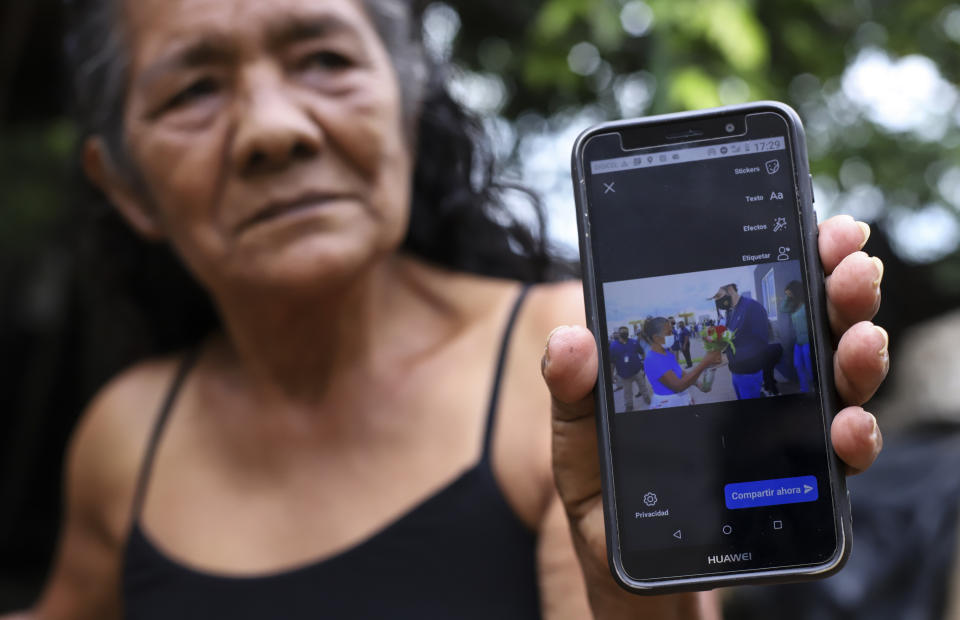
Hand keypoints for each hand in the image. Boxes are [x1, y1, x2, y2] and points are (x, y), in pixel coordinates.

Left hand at [542, 215, 884, 615]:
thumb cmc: (605, 492)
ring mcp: (779, 429)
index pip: (751, 293)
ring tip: (859, 337)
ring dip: (856, 353)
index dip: (787, 254)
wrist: (627, 564)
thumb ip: (574, 390)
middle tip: (850, 267)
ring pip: (834, 380)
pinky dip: (852, 438)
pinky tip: (847, 427)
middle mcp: (753, 383)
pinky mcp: (794, 481)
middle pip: (807, 325)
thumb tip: (571, 341)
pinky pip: (835, 455)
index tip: (815, 223)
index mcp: (704, 355)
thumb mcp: (578, 438)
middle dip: (837, 290)